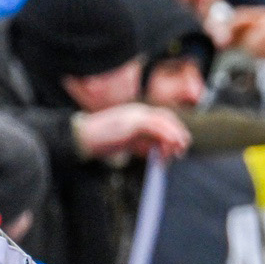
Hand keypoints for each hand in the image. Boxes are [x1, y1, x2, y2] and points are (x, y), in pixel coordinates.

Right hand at [73, 104, 190, 160]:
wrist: (83, 137)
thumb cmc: (102, 141)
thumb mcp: (127, 141)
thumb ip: (142, 142)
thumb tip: (157, 152)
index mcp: (136, 115)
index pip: (162, 118)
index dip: (173, 131)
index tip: (177, 149)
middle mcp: (137, 112)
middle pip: (166, 117)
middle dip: (177, 133)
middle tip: (181, 151)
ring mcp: (134, 114)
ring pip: (163, 120)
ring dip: (174, 136)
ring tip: (177, 151)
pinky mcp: (131, 121)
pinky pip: (154, 126)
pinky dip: (166, 135)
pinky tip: (170, 146)